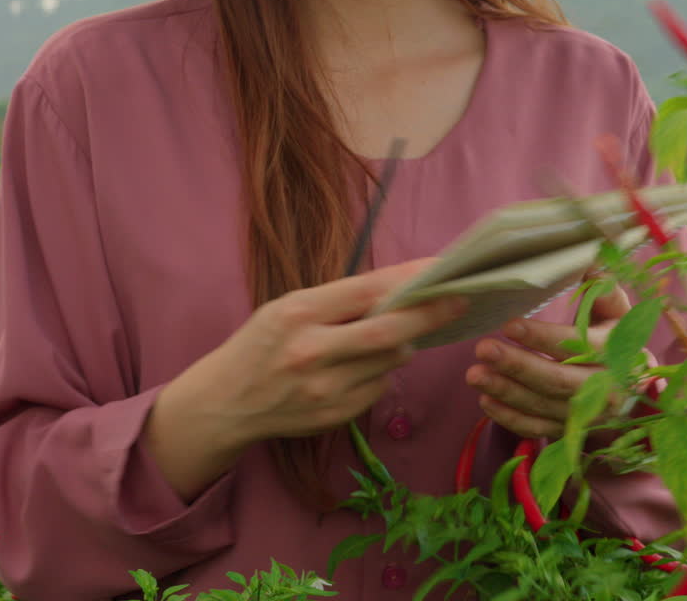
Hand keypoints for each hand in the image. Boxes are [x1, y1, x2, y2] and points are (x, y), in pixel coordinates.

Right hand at [146, 258, 468, 499]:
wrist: (225, 402)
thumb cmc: (261, 344)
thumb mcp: (287, 308)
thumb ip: (340, 302)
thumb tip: (402, 290)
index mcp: (297, 314)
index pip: (366, 292)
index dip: (409, 280)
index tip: (442, 269)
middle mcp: (311, 352)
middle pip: (388, 332)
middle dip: (431, 315)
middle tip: (461, 300)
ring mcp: (324, 389)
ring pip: (389, 361)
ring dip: (404, 344)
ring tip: (401, 332)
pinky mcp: (334, 416)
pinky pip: (378, 388)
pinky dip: (382, 372)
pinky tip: (365, 366)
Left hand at [465, 282, 648, 438]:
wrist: (632, 382)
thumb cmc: (614, 334)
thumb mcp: (613, 307)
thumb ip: (599, 284)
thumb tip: (587, 255)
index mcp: (616, 351)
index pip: (577, 345)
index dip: (542, 337)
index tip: (509, 324)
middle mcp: (606, 389)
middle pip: (557, 381)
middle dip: (517, 365)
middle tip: (481, 348)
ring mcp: (588, 415)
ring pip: (543, 406)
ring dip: (506, 391)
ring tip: (474, 373)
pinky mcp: (570, 430)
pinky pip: (538, 429)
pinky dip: (510, 418)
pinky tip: (485, 399)